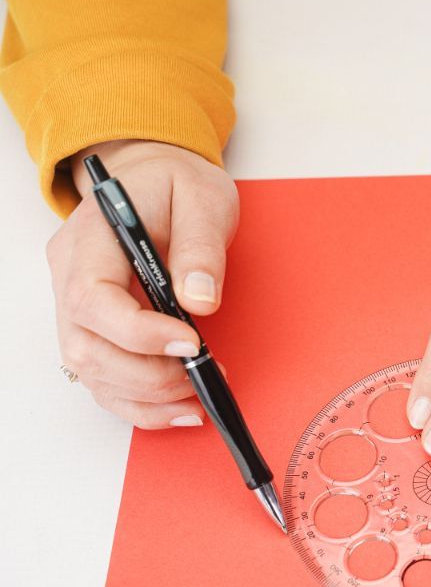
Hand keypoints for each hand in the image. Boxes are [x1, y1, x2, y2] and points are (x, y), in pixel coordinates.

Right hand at [49, 140, 238, 427]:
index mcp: (90, 239)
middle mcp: (69, 276)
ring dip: (147, 397)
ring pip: (91, 372)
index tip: (191, 343)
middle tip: (204, 373)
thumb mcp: (203, 199)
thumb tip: (199, 301)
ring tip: (200, 396)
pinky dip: (141, 404)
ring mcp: (76, 307)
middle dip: (148, 375)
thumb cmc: (176, 185)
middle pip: (86, 347)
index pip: (92, 299)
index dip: (138, 333)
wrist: (154, 178)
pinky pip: (105, 380)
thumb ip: (202, 248)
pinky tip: (181, 408)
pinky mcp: (95, 329)